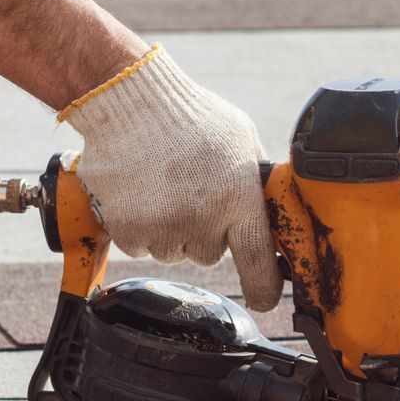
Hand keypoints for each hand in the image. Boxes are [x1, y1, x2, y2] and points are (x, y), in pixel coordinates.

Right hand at [61, 45, 283, 310]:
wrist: (128, 100)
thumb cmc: (190, 115)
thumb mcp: (241, 139)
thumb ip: (255, 180)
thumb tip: (273, 208)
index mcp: (238, 199)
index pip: (258, 261)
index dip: (264, 288)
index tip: (264, 299)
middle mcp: (201, 220)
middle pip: (208, 255)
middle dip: (202, 232)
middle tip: (191, 193)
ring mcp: (161, 228)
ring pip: (172, 252)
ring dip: (169, 230)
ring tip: (162, 186)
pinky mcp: (126, 230)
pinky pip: (139, 247)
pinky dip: (138, 227)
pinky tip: (139, 192)